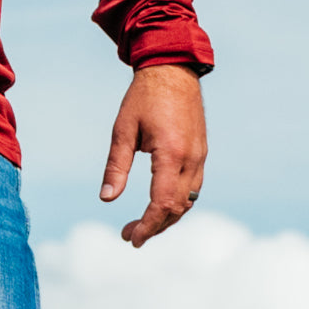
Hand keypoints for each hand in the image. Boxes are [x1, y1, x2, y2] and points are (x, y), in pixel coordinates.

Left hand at [99, 63, 206, 247]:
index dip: (147, 225)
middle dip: (154, 226)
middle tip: (130, 235)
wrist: (172, 70)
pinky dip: (177, 202)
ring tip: (142, 224)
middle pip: (177, 209)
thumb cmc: (143, 97)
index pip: (162, 203)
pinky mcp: (201, 153)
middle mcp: (192, 160)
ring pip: (188, 202)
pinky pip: (193, 188)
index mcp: (171, 153)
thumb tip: (107, 198)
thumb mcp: (123, 129)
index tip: (130, 237)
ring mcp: (200, 157)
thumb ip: (116, 165)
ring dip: (167, 217)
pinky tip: (159, 204)